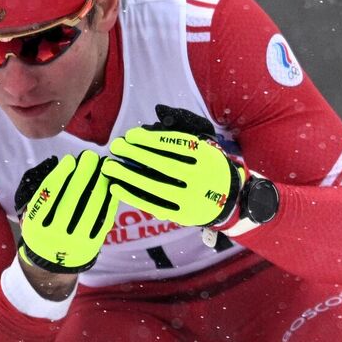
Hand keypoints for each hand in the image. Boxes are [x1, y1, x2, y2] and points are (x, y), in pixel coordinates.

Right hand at [13, 152, 115, 272]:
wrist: (52, 264)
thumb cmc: (43, 229)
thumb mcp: (31, 215)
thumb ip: (43, 193)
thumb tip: (66, 165)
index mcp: (35, 226)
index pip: (48, 196)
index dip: (60, 175)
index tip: (70, 159)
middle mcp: (54, 236)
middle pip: (71, 200)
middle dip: (82, 175)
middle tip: (90, 156)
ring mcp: (74, 243)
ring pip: (90, 209)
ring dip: (99, 184)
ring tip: (103, 166)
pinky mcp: (91, 246)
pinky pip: (102, 220)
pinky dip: (108, 201)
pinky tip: (111, 185)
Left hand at [102, 104, 243, 227]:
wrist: (232, 199)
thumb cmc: (209, 167)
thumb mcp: (205, 147)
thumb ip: (181, 136)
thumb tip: (149, 126)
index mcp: (206, 156)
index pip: (174, 144)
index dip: (150, 139)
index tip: (130, 135)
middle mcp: (201, 177)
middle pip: (163, 164)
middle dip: (136, 154)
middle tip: (115, 146)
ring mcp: (192, 198)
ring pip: (155, 186)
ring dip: (129, 176)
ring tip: (110, 167)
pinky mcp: (184, 215)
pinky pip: (154, 205)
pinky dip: (133, 197)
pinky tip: (117, 187)